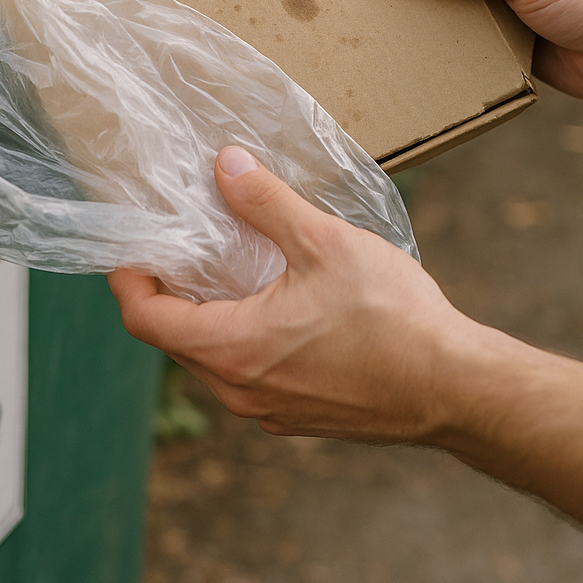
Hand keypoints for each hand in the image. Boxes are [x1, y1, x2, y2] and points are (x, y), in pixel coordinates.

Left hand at [108, 145, 477, 441]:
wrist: (454, 388)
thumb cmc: (393, 319)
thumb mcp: (325, 244)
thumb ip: (267, 204)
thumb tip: (226, 166)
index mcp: (234, 348)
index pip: (144, 319)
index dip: (128, 280)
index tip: (133, 248)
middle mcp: (240, 389)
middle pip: (172, 341)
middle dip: (166, 295)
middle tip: (180, 249)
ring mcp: (268, 410)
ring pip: (210, 361)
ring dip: (205, 318)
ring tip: (225, 270)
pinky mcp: (296, 416)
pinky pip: (245, 376)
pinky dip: (238, 340)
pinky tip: (271, 306)